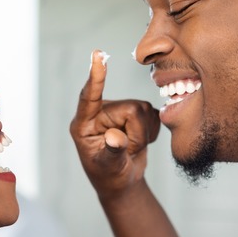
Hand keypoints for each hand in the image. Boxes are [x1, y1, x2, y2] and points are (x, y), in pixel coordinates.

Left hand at [69, 50, 160, 200]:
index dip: (96, 77)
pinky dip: (152, 132)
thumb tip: (115, 137)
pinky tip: (140, 143)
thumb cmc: (110, 176)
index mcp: (84, 124)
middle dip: (137, 133)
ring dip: (144, 134)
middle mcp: (99, 112)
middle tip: (129, 151)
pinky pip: (153, 113)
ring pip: (144, 110)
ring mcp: (117, 110)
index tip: (97, 55)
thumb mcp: (109, 168)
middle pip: (130, 108)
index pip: (89, 97)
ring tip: (132, 148)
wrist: (123, 181)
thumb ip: (112, 152)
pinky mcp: (134, 111)